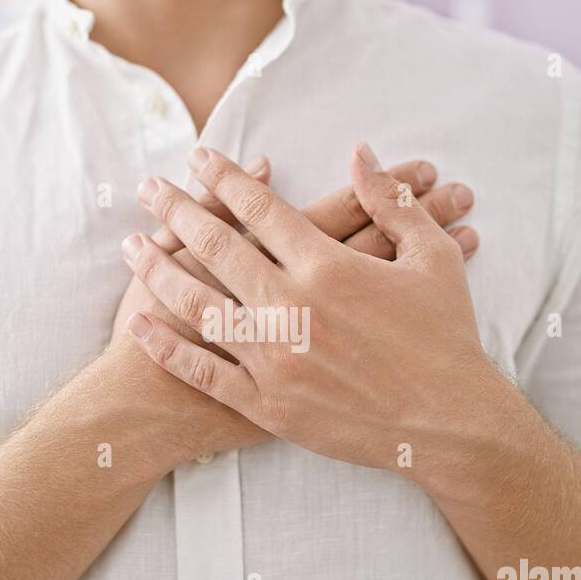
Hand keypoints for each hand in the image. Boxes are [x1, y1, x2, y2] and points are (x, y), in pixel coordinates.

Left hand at [121, 142, 487, 476]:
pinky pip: (204, 372)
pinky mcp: (267, 404)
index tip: (198, 158)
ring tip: (132, 245)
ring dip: (159, 271)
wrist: (448, 425)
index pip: (261, 208)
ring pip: (199, 305)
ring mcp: (274, 359)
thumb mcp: (433, 258)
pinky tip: (141, 324)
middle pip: (217, 247)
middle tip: (149, 189)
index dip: (225, 177)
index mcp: (328, 267)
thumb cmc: (446, 338)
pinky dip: (168, 348)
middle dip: (177, 210)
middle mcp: (292, 308)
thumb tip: (360, 153)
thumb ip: (393, 202)